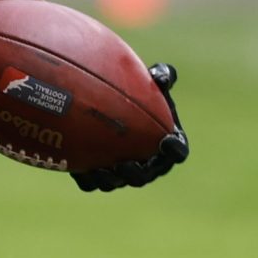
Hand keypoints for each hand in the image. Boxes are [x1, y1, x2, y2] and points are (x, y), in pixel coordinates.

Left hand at [75, 62, 189, 192]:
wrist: (109, 103)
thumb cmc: (142, 92)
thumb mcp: (154, 80)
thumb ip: (162, 74)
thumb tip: (161, 76)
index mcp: (167, 144)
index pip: (178, 152)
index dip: (175, 150)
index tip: (167, 141)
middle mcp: (147, 163)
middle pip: (145, 176)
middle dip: (136, 174)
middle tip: (126, 164)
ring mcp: (123, 172)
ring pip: (118, 182)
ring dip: (110, 180)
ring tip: (101, 170)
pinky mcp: (99, 174)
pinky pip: (92, 182)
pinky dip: (87, 179)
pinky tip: (79, 168)